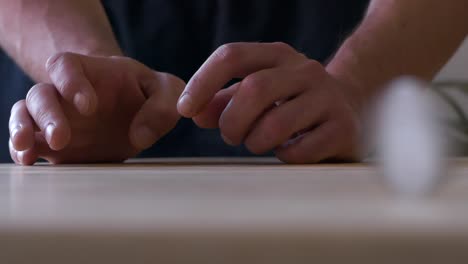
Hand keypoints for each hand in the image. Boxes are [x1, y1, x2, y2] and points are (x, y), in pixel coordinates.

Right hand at [9, 53, 183, 164]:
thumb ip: (163, 106)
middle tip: (60, 138)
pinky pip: (29, 142)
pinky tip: (29, 162)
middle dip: (47, 115)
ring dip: (23, 130)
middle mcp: (66, 93)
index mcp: (91, 72)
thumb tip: (140, 136)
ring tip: (28, 150)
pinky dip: (23, 151)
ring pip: (25, 115)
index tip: (89, 106)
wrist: (131, 110)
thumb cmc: (145, 93)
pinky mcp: (53, 143)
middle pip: (41, 93)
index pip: (66, 65)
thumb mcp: (166, 90)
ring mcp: (57, 117)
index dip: (71, 82)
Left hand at [177, 42, 362, 162]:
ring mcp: (328, 98)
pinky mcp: (343, 128)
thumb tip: (195, 113)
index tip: (185, 110)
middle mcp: (305, 70)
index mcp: (278, 55)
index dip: (203, 82)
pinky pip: (299, 150)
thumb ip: (224, 101)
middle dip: (232, 121)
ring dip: (255, 142)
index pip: (233, 56)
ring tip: (259, 143)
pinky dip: (283, 156)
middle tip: (231, 136)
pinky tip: (288, 151)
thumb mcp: (258, 93)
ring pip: (275, 124)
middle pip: (254, 89)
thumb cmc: (292, 102)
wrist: (351, 108)